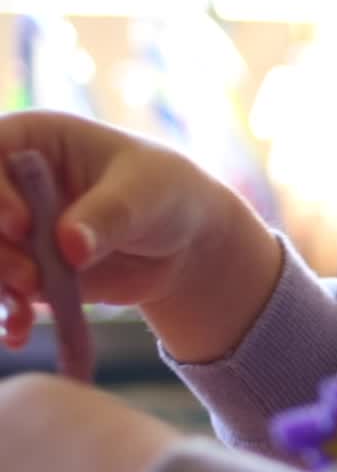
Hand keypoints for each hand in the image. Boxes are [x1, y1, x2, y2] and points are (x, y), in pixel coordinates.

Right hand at [0, 110, 281, 361]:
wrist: (184, 241)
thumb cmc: (164, 193)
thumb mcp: (145, 194)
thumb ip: (107, 216)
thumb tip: (70, 247)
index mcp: (32, 140)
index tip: (23, 225)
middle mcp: (11, 183)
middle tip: (29, 279)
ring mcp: (13, 229)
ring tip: (26, 310)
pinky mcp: (24, 268)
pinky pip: (2, 291)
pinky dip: (8, 313)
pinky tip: (19, 331)